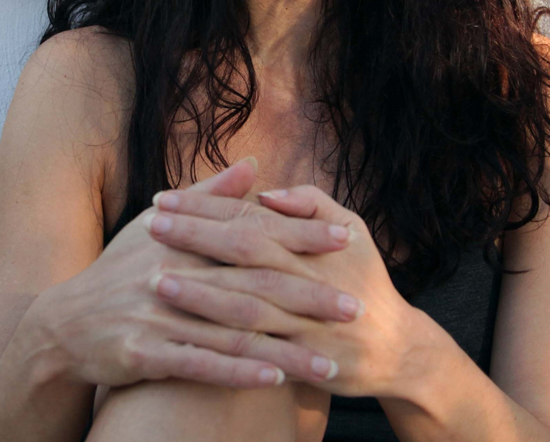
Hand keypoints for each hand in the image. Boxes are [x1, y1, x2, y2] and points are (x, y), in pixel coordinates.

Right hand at [26, 160, 352, 391]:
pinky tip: (275, 378)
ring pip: (235, 332)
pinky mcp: (146, 353)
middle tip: (355, 305)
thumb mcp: (160, 222)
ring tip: (332, 360)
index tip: (346, 236)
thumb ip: (212, 195)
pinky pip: (200, 365)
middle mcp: (176, 272)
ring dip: (286, 348)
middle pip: (254, 283)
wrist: (65, 323)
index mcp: (187, 238)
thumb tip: (255, 162)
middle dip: (309, 295)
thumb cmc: (122, 266)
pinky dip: (238, 372)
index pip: (255, 232)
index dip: (302, 233)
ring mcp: (161, 314)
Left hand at [145, 184, 447, 398]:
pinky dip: (221, 343)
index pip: (250, 214)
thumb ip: (311, 201)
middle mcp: (307, 274)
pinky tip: (188, 336)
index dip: (207, 205)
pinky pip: (256, 351)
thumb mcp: (351, 227)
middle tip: (151, 224)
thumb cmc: (365, 277)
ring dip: (200, 289)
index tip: (165, 198)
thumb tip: (267, 190)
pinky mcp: (302, 358)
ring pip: (245, 301)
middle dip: (194, 236)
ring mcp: (304, 319)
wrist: (398, 347)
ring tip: (155, 277)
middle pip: (242, 250)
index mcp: (311, 239)